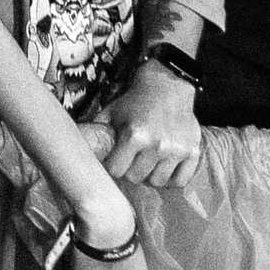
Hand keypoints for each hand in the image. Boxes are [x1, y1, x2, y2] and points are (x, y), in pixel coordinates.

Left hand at [101, 66, 202, 185]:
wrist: (167, 87)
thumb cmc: (135, 102)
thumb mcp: (111, 113)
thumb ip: (98, 133)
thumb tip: (77, 150)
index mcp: (134, 135)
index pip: (116, 170)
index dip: (113, 166)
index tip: (114, 160)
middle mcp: (156, 145)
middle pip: (136, 178)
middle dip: (130, 170)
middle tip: (131, 160)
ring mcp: (176, 150)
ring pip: (157, 181)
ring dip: (150, 174)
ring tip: (147, 162)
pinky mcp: (192, 152)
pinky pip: (180, 181)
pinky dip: (172, 178)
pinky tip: (164, 167)